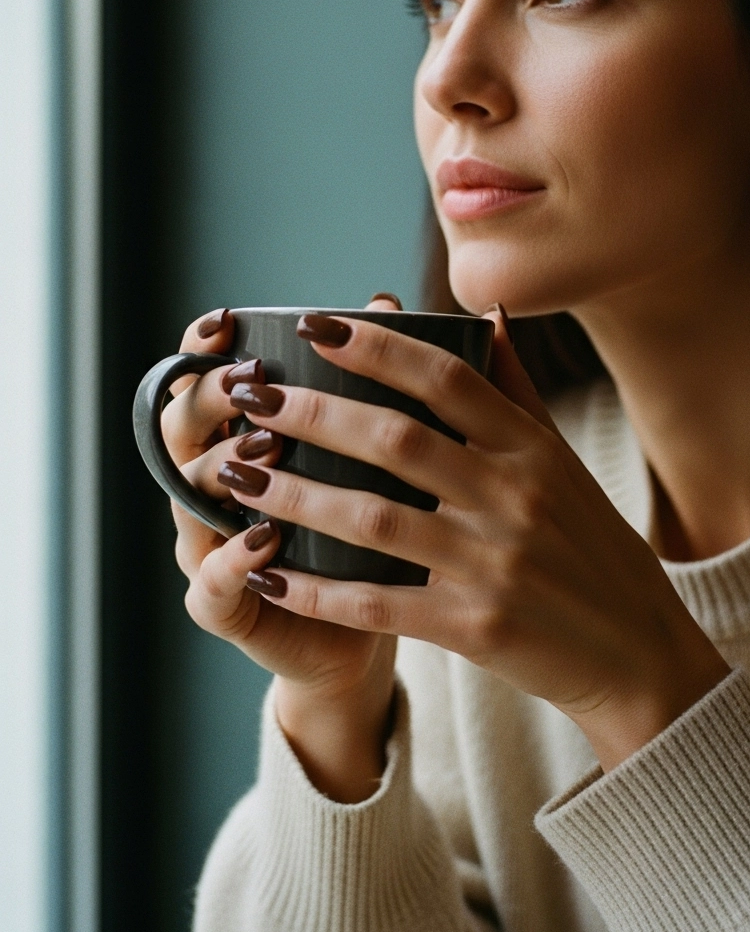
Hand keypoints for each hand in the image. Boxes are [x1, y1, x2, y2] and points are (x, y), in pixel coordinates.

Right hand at [161, 297, 405, 800]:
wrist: (372, 627)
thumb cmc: (373, 526)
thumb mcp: (378, 451)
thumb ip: (374, 380)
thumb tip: (388, 303)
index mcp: (238, 437)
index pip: (199, 380)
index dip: (201, 349)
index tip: (227, 322)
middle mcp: (211, 487)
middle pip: (179, 429)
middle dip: (208, 399)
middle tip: (252, 382)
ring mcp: (208, 546)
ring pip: (188, 499)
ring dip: (223, 470)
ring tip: (264, 450)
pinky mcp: (224, 607)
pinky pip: (211, 584)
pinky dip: (232, 560)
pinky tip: (263, 538)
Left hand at [218, 309, 729, 771]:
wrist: (636, 654)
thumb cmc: (589, 546)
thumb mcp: (561, 462)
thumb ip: (516, 392)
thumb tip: (488, 318)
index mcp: (530, 447)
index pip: (445, 377)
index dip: (377, 347)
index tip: (316, 326)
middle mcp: (513, 497)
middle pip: (395, 440)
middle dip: (311, 413)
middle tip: (250, 395)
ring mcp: (493, 563)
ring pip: (373, 519)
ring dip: (295, 495)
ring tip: (235, 474)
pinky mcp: (475, 627)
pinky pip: (377, 602)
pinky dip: (316, 588)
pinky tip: (265, 571)